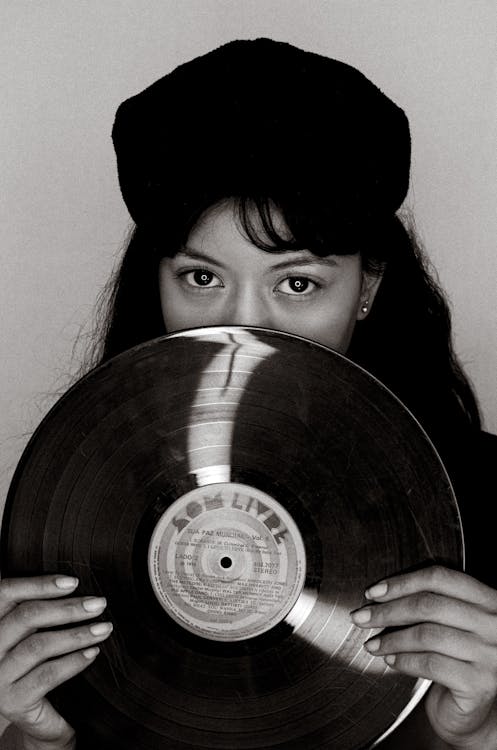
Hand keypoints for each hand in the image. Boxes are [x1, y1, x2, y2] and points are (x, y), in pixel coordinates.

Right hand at [0, 575, 112, 748]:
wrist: (33, 717)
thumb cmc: (35, 665)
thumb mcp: (31, 634)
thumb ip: (41, 611)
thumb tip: (75, 584)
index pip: (7, 593)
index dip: (39, 584)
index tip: (73, 582)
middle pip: (26, 617)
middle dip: (67, 608)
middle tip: (99, 604)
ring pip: (38, 645)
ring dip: (76, 634)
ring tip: (103, 628)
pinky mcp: (12, 702)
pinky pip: (46, 675)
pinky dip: (73, 661)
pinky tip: (92, 653)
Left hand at [351, 565, 496, 748]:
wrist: (473, 712)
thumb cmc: (455, 659)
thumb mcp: (448, 624)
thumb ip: (427, 604)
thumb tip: (377, 596)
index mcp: (488, 599)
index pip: (439, 578)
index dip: (401, 582)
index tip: (373, 593)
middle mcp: (494, 624)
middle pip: (429, 605)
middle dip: (387, 611)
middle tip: (361, 618)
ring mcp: (490, 654)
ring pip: (427, 635)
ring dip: (391, 639)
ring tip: (372, 644)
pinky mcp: (480, 684)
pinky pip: (431, 664)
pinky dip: (404, 661)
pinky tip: (391, 661)